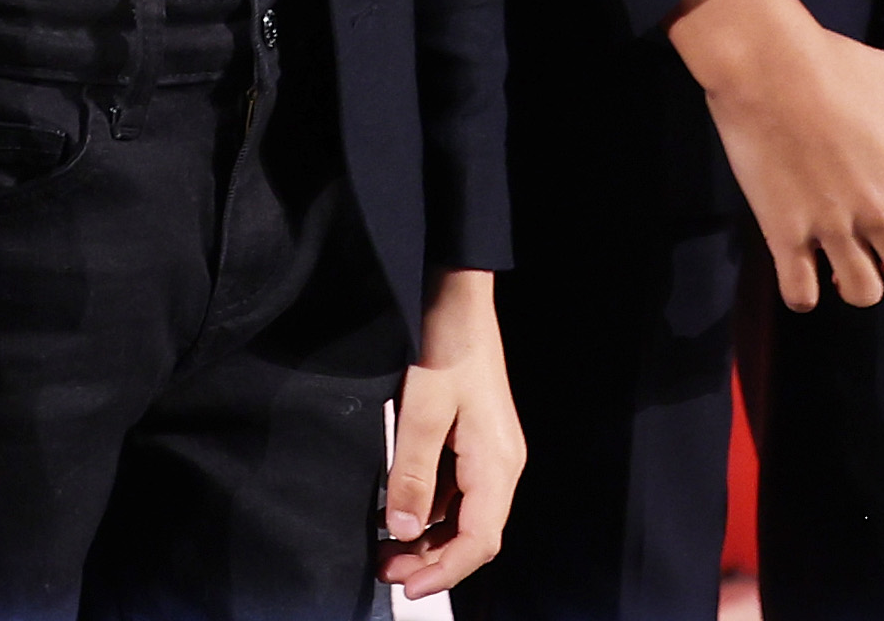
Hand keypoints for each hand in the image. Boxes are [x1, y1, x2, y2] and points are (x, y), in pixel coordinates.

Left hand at [377, 270, 522, 595]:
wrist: (457, 295)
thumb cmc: (446, 346)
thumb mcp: (421, 411)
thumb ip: (412, 474)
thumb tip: (403, 531)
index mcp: (498, 465)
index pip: (479, 541)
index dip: (445, 571)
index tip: (409, 588)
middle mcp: (500, 465)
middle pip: (472, 534)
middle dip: (432, 559)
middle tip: (387, 572)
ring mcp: (488, 453)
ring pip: (461, 514)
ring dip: (426, 536)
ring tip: (384, 550)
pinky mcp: (473, 440)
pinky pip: (452, 489)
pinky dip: (426, 507)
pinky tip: (396, 511)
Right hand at [664, 0, 883, 310]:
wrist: (763, 63)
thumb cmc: (832, 64)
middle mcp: (881, 212)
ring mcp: (832, 226)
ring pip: (863, 293)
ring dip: (858, 284)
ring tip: (845, 264)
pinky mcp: (784, 231)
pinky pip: (802, 293)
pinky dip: (804, 292)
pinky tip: (802, 270)